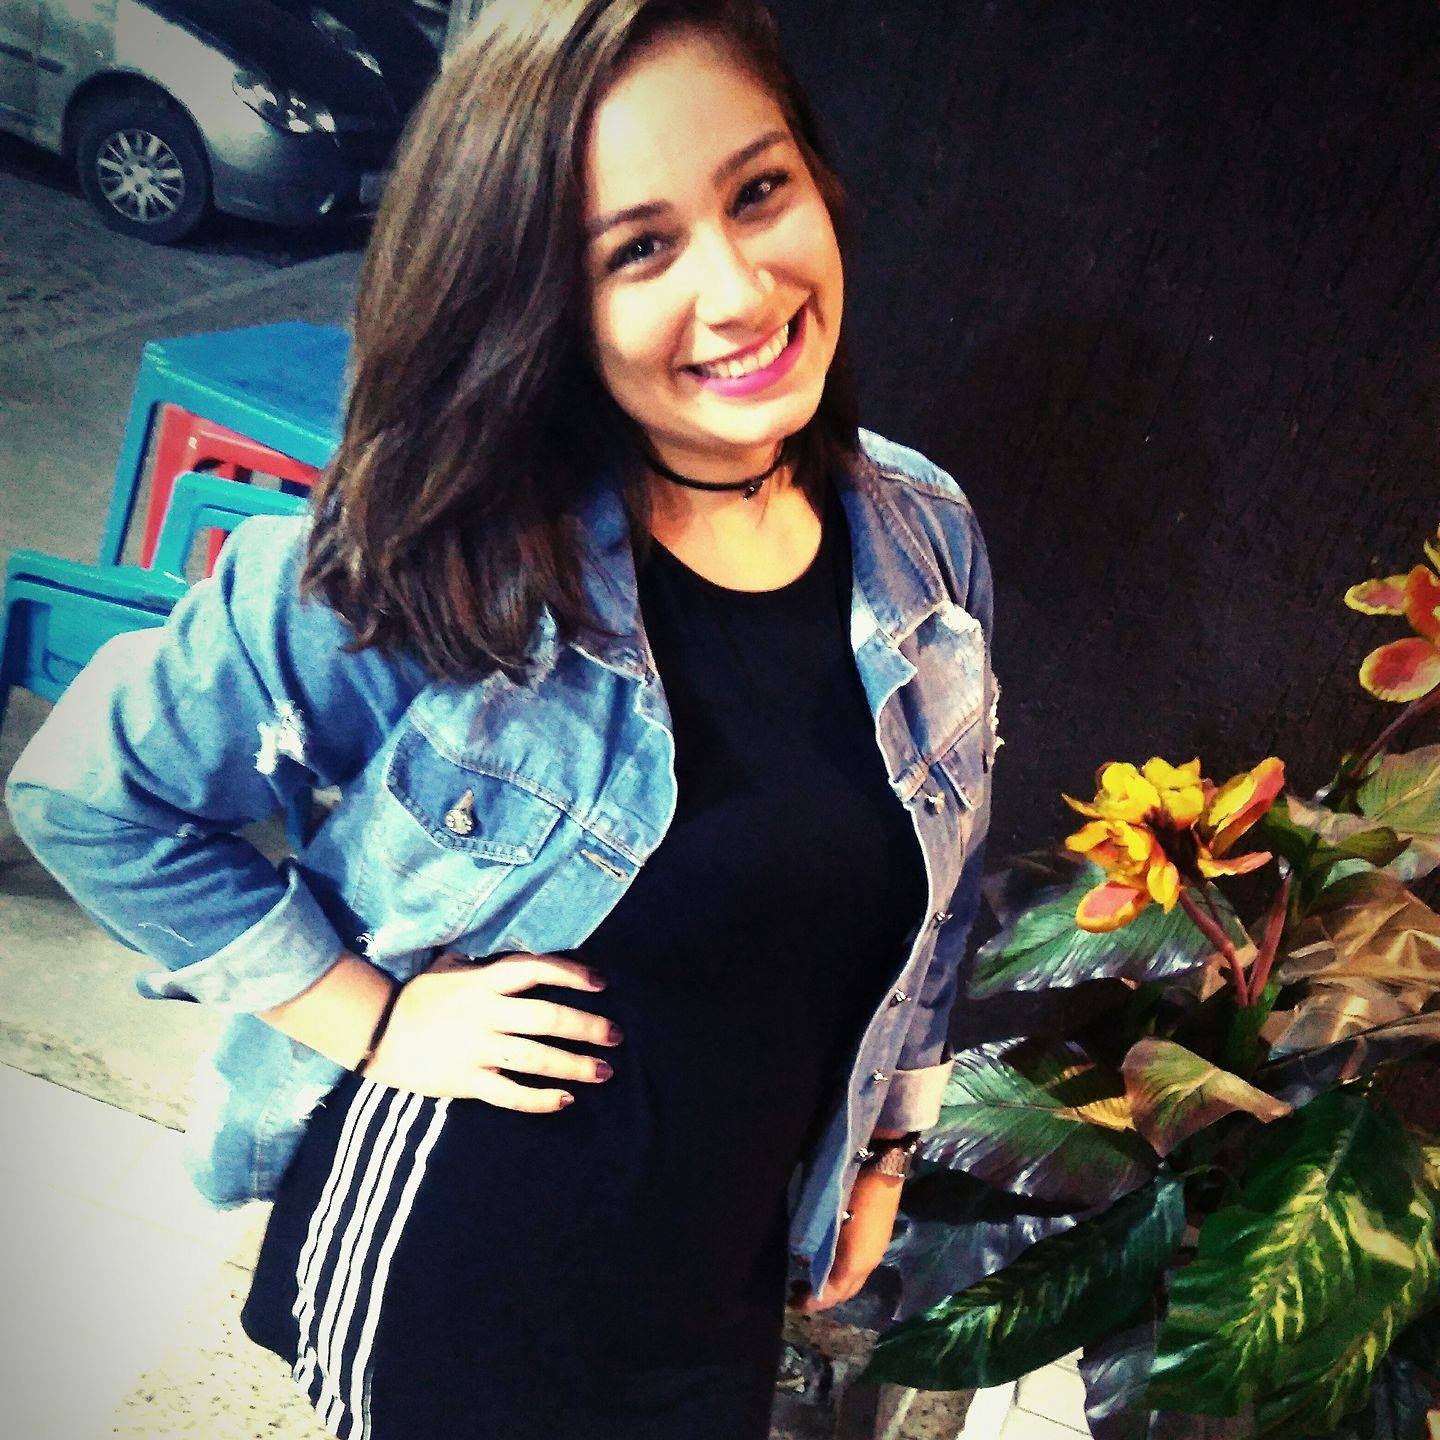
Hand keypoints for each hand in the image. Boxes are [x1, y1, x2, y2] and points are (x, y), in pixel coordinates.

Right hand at [363, 949, 622, 1107]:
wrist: (375, 1032)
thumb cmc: (419, 996)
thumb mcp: (451, 965)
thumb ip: (487, 960)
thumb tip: (526, 948)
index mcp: (483, 982)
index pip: (535, 969)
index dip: (571, 973)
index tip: (601, 983)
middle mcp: (485, 1013)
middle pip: (546, 1017)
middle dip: (587, 1027)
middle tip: (616, 1036)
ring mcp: (476, 1049)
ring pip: (535, 1058)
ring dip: (574, 1065)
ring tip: (604, 1071)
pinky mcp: (466, 1081)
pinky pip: (509, 1093)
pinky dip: (539, 1100)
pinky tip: (565, 1100)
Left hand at [787, 1165, 903, 1312]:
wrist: (881, 1166)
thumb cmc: (852, 1192)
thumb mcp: (830, 1221)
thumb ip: (818, 1249)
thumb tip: (803, 1262)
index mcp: (857, 1261)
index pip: (834, 1293)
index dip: (814, 1301)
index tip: (793, 1302)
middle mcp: (867, 1261)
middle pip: (844, 1291)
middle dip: (822, 1297)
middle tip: (797, 1293)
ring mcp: (874, 1249)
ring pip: (851, 1279)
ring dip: (831, 1284)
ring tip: (807, 1276)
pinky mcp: (876, 1238)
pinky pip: (856, 1266)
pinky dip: (839, 1271)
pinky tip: (825, 1259)